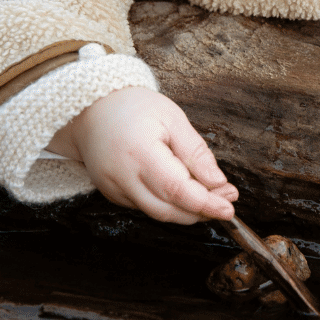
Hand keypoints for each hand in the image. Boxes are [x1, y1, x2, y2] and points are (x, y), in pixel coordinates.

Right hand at [46, 86, 238, 224]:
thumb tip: (217, 183)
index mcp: (139, 152)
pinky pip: (145, 206)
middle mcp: (122, 176)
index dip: (206, 203)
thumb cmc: (133, 107)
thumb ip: (195, 152)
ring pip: (158, 213)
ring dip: (186, 210)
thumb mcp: (172, 118)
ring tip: (210, 193)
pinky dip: (167, 203)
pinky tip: (180, 188)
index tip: (229, 207)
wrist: (90, 108)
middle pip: (168, 210)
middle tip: (226, 197)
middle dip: (201, 210)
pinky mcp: (110, 193)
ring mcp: (113, 188)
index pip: (177, 190)